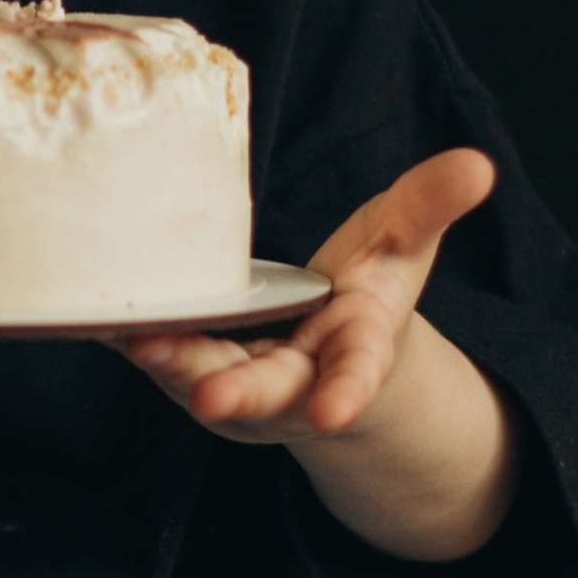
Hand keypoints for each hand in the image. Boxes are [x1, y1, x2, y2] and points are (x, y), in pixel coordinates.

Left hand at [109, 152, 519, 563]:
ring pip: (202, 378)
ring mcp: (240, 384)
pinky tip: (100, 318)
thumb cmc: (362, 292)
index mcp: (355, 353)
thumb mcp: (400, 246)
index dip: (348, 394)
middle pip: (268, 392)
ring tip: (138, 341)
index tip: (334, 413)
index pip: (358, 375)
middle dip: (240, 396)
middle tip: (211, 398)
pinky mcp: (192, 371)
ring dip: (171, 366)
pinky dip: (132, 342)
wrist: (317, 350)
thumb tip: (477, 163)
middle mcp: (296, 381)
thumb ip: (430, 206)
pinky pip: (160, 357)